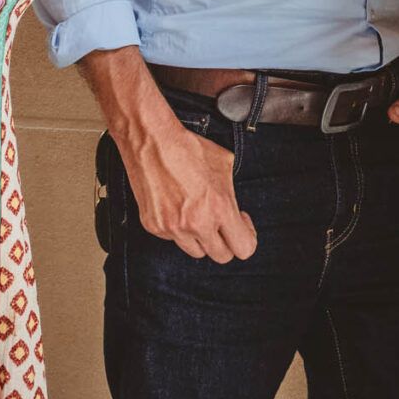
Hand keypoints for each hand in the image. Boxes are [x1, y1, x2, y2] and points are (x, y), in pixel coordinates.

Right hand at [119, 121, 257, 262]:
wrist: (152, 142)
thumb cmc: (187, 148)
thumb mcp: (224, 166)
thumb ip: (231, 195)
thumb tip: (234, 210)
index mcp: (219, 208)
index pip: (244, 248)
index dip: (247, 237)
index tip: (241, 224)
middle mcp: (196, 224)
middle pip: (221, 257)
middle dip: (226, 241)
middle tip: (222, 223)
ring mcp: (173, 228)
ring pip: (196, 252)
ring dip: (201, 238)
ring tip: (199, 215)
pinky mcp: (154, 227)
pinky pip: (173, 239)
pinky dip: (178, 229)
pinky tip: (178, 208)